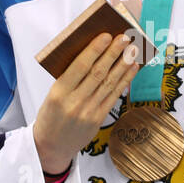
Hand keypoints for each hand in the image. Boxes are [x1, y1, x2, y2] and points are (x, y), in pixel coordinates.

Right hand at [33, 33, 139, 173]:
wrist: (50, 146)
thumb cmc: (50, 115)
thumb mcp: (52, 95)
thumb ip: (69, 78)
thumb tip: (94, 54)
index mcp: (58, 92)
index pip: (80, 66)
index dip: (95, 50)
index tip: (106, 36)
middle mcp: (74, 102)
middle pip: (98, 73)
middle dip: (113, 54)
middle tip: (125, 38)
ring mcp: (88, 112)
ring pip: (109, 83)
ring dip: (123, 65)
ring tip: (133, 50)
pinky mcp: (98, 120)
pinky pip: (114, 96)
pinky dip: (124, 80)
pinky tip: (131, 68)